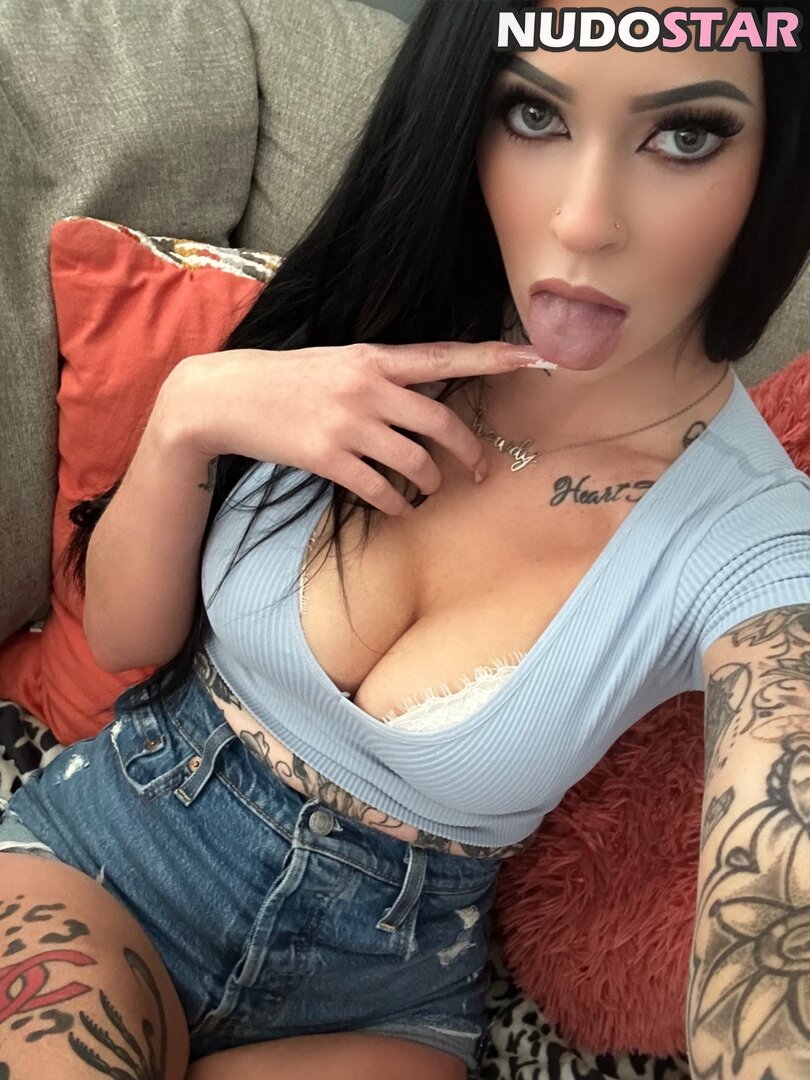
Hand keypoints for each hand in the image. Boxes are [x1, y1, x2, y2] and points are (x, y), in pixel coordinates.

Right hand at [159, 341, 548, 514]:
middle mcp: (367, 387)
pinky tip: (400, 508)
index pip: (444, 356)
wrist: (225, 396)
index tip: (535, 358)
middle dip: (468, 450)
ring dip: (431, 483)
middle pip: (440, 422)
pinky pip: (379, 489)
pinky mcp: (327, 457)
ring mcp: (348, 424)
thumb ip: (381, 376)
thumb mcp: (337, 363)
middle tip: (479, 469)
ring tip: (430, 490)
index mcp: (373, 358)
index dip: (494, 357)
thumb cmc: (286, 380)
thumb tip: (422, 398)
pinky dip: (397, 504)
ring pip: (414, 461)